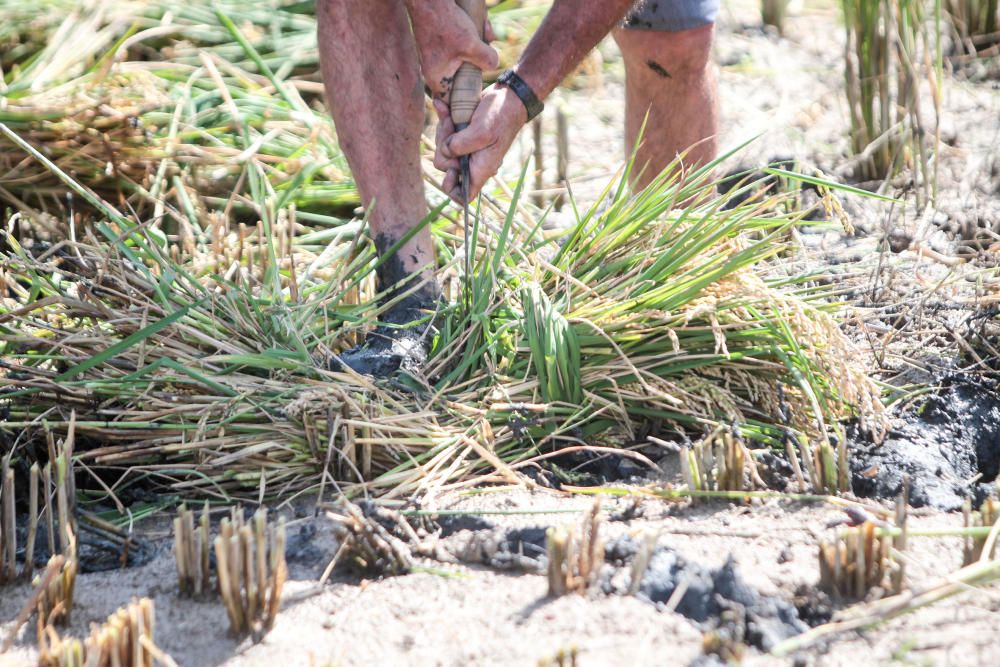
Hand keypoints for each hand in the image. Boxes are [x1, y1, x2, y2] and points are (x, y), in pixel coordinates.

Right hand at [408, 0, 498, 99]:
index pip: (451, 102)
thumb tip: (494, 64)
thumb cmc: (444, 23)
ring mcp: (439, 55)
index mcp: (438, 78)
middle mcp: (436, 69)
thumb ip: (485, 59)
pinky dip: (474, 36)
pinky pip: (463, 45)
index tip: (481, 99)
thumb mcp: (470, 45)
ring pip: (466, 59)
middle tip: (490, 58)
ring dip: (480, 48)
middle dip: (480, 67)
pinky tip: (484, 25)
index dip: (466, 103)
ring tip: (487, 33)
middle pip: (463, 78)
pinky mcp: (443, 42)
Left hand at [433, 84, 527, 201]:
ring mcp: (466, 148)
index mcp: (481, 169)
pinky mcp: (461, 135)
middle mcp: (472, 162)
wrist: (508, 96)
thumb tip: (445, 150)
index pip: (464, 195)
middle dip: (443, 147)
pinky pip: (444, 133)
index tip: (452, 169)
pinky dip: (442, 120)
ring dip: (443, 130)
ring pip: (442, 149)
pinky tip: (442, 106)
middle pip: (446, 167)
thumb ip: (460, 145)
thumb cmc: (500, 116)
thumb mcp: (481, 131)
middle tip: (451, 127)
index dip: (451, 188)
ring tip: (451, 114)